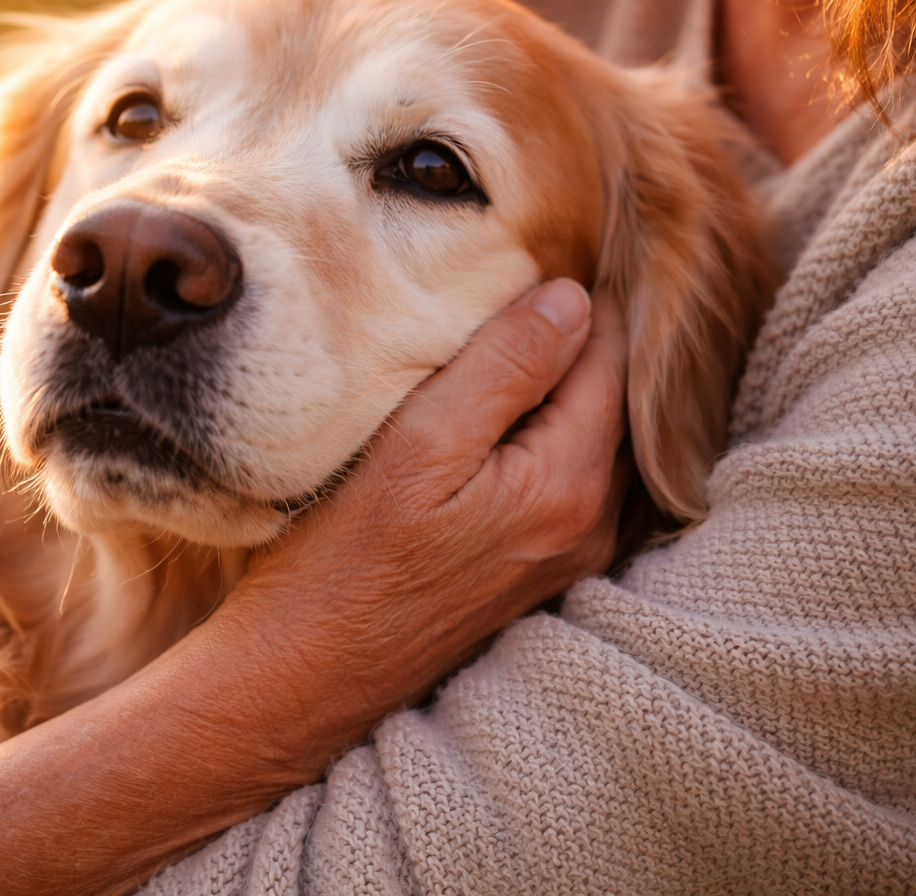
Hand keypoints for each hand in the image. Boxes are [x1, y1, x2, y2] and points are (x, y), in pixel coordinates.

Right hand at [230, 278, 629, 739]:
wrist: (304, 676)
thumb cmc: (341, 563)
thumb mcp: (416, 446)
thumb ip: (502, 370)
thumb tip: (570, 298)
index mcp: (567, 486)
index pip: (611, 359)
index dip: (585, 294)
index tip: (555, 238)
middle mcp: (588, 525)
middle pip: (610, 398)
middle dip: (580, 335)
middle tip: (535, 265)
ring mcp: (565, 555)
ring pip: (588, 435)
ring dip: (561, 380)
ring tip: (513, 324)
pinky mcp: (534, 570)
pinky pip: (565, 473)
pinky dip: (546, 426)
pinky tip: (501, 402)